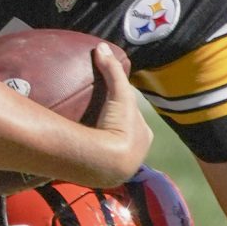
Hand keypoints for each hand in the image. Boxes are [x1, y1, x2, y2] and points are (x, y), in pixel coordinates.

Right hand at [88, 45, 151, 186]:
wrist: (108, 161)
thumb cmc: (120, 126)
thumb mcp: (118, 94)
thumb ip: (112, 71)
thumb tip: (102, 47)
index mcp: (144, 135)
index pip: (134, 118)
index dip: (123, 110)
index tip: (110, 105)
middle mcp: (138, 153)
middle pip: (125, 136)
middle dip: (114, 130)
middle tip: (96, 122)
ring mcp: (122, 168)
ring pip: (113, 153)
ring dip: (103, 148)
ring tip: (87, 140)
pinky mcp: (106, 178)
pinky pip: (100, 165)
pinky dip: (93, 160)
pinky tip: (82, 157)